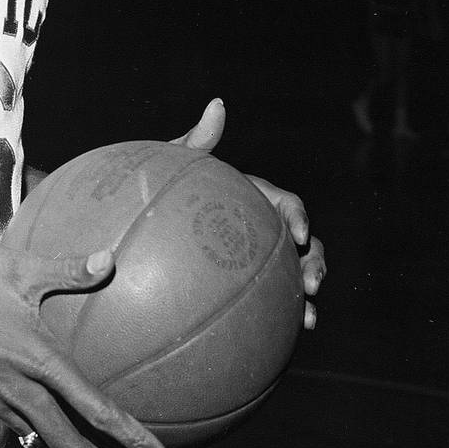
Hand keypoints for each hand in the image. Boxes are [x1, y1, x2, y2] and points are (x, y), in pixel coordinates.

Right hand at [0, 244, 168, 447]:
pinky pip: (15, 429)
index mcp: (39, 360)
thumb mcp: (16, 266)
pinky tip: (45, 435)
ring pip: (41, 442)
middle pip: (69, 446)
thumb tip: (110, 259)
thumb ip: (66, 268)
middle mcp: (19, 389)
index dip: (131, 438)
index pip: (95, 409)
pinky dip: (37, 440)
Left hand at [172, 99, 326, 331]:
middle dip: (315, 263)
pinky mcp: (241, 289)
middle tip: (312, 284)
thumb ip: (196, 140)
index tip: (298, 233)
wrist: (134, 234)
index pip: (283, 203)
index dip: (296, 216)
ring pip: (290, 278)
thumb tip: (218, 104)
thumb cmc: (151, 189)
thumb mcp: (172, 163)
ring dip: (307, 296)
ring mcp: (250, 262)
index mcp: (248, 199)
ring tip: (310, 319)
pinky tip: (280, 343)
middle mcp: (256, 231)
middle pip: (301, 245)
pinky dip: (278, 322)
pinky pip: (264, 306)